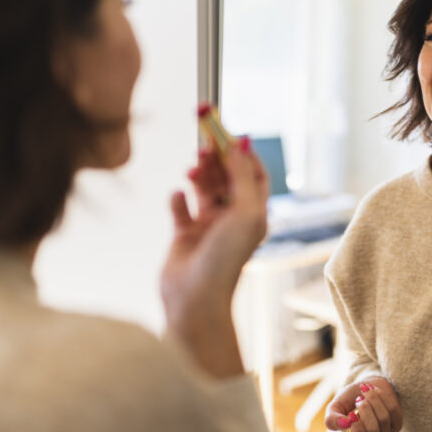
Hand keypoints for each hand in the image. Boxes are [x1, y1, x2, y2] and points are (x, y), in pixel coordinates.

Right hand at [160, 138, 268, 334]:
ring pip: (204, 190)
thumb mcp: (243, 212)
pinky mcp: (185, 236)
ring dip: (199, 175)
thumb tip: (240, 144)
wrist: (196, 298)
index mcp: (254, 214)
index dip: (243, 154)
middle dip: (216, 159)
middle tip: (203, 141)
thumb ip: (241, 176)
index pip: (253, 175)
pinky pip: (180, 209)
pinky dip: (178, 199)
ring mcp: (208, 227)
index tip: (228, 133)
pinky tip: (177, 196)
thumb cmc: (226, 258)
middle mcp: (233, 219)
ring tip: (192, 167)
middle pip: (226, 178)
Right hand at [324, 378, 402, 431]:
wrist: (366, 387)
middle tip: (358, 399)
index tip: (352, 415)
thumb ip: (332, 419)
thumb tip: (345, 424)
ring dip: (373, 398)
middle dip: (365, 409)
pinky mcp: (396, 423)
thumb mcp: (335, 407)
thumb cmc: (348, 400)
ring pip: (384, 418)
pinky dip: (383, 396)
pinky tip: (376, 392)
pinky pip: (393, 410)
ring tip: (366, 390)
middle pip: (373, 431)